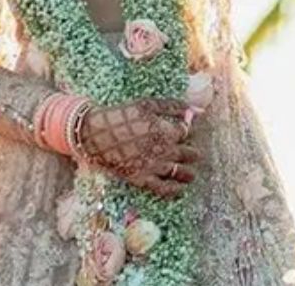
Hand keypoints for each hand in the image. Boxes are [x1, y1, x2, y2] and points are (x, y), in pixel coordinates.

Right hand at [74, 98, 199, 198]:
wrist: (97, 134)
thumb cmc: (122, 116)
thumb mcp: (148, 105)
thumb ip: (173, 107)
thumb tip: (197, 110)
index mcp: (168, 131)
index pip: (187, 133)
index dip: (186, 131)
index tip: (184, 132)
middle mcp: (166, 151)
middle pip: (190, 154)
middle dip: (192, 153)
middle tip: (191, 154)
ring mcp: (155, 167)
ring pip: (183, 173)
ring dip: (189, 173)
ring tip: (190, 174)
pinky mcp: (143, 179)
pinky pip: (165, 189)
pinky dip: (175, 190)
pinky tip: (179, 189)